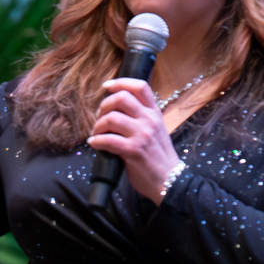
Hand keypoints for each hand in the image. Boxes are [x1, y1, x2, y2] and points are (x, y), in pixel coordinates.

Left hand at [87, 77, 179, 201]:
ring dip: (98, 125)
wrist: (169, 181)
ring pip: (112, 118)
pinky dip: (96, 140)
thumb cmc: (158, 158)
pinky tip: (94, 143)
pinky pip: (108, 140)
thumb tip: (117, 111)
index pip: (140, 86)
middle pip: (121, 97)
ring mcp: (142, 135)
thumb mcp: (156, 131)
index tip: (107, 86)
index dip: (121, 82)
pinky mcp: (133, 151)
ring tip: (96, 133)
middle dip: (104, 105)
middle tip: (100, 117)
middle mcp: (149, 120)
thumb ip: (141, 119)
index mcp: (155, 113)